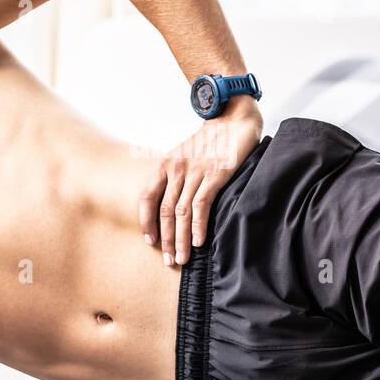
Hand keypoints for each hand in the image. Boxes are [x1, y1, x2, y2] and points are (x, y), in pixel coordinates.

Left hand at [140, 99, 262, 266]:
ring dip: (180, 239)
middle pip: (165, 211)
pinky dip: (198, 226)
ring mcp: (195, 173)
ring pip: (181, 213)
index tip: (150, 242)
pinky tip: (198, 242)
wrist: (233, 118)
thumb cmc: (213, 140)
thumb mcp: (187, 154)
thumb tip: (178, 202)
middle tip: (169, 261)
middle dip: (165, 239)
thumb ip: (180, 175)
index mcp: (166, 165)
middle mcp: (176, 169)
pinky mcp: (215, 175)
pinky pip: (201, 205)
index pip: (147, 197)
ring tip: (182, 259)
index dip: (146, 222)